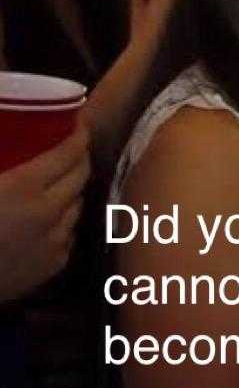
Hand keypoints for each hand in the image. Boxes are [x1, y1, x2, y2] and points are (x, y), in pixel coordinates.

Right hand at [0, 123, 90, 301]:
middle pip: (81, 175)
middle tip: (71, 148)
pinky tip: (48, 218)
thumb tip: (7, 134)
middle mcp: (49, 211)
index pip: (69, 152)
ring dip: (72, 190)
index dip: (77, 133)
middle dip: (80, 157)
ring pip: (79, 204)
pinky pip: (69, 233)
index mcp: (23, 187)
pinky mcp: (55, 264)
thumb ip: (0, 156)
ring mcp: (56, 240)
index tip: (78, 123)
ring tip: (59, 182)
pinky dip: (63, 221)